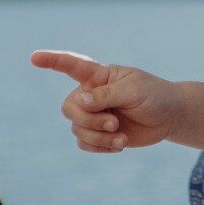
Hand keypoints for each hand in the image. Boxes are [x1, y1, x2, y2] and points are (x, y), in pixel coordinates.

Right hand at [31, 50, 181, 151]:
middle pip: (69, 107)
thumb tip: (79, 100)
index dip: (52, 61)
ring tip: (120, 134)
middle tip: (114, 122)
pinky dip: (101, 147)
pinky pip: (84, 144)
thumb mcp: (134, 90)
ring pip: (77, 129)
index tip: (35, 57)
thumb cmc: (154, 95)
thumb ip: (106, 94)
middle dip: (89, 119)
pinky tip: (119, 143)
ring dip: (99, 136)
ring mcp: (93, 114)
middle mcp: (91, 94)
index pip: (71, 65)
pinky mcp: (98, 134)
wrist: (168, 117)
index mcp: (99, 75)